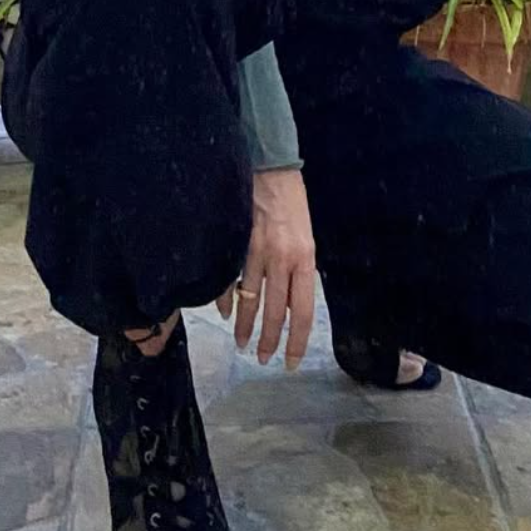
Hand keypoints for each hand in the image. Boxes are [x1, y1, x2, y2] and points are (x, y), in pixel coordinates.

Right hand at [216, 168, 316, 369]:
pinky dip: (225, 298)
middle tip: (262, 359)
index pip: (303, 310)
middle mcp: (281, 259)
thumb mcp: (306, 239)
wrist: (271, 169)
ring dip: (244, 325)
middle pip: (275, 311)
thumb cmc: (293, 204)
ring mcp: (256, 252)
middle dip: (268, 340)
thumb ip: (298, 271)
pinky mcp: (237, 243)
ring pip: (250, 299)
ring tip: (241, 342)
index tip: (290, 362)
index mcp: (304, 260)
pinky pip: (229, 278)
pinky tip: (224, 312)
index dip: (297, 340)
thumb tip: (290, 305)